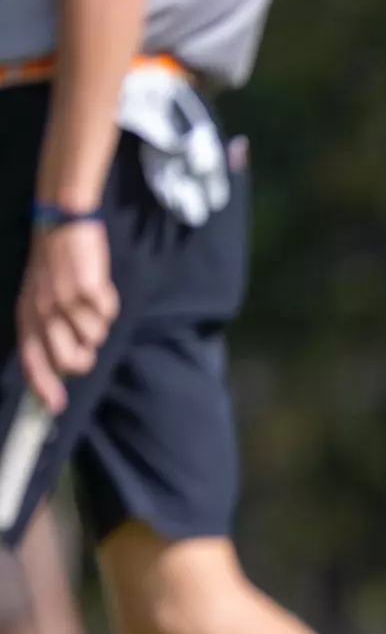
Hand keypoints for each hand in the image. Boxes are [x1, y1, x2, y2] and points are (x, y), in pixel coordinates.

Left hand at [17, 220, 118, 413]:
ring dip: (99, 326)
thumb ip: (46, 328)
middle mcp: (43, 312)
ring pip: (94, 338)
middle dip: (84, 359)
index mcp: (28, 316)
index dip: (43, 386)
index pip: (32, 360)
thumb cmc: (53, 266)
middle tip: (88, 344)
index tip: (56, 407)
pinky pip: (108, 315)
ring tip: (91, 305)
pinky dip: (109, 305)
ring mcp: (64, 301)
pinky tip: (99, 290)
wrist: (62, 226)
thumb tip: (63, 365)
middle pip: (68, 360)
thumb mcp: (39, 298)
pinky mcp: (87, 290)